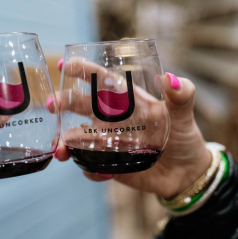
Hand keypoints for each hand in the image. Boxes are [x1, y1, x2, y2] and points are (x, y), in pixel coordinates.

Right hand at [52, 64, 210, 199]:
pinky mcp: (107, 163)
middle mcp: (110, 118)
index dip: (82, 70)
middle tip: (52, 106)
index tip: (65, 66)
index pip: (100, 79)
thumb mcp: (183, 115)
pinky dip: (88, 169)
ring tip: (61, 151)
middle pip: (79, 105)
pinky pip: (89, 165)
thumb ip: (181, 96)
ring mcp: (106, 141)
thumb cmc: (183, 137)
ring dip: (65, 142)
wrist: (185, 173)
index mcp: (125, 100)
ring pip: (76, 138)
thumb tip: (171, 78)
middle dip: (62, 102)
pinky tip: (100, 172)